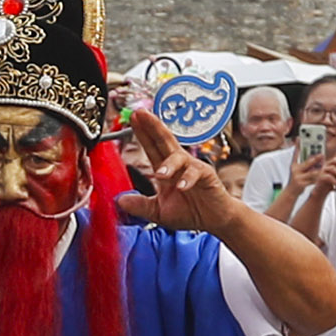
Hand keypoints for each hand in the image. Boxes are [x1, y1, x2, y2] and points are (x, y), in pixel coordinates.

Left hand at [122, 105, 233, 234]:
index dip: (143, 133)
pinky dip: (188, 179)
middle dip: (153, 127)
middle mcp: (179, 165)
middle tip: (141, 114)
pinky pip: (196, 173)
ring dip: (169, 163)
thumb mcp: (158, 212)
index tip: (133, 119)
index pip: (152, 147)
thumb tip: (120, 201)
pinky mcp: (207, 176)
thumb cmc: (190, 212)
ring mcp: (193, 168)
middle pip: (164, 141)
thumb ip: (140, 205)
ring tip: (160, 174)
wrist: (215, 220)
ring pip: (179, 157)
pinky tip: (181, 187)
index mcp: (167, 170)